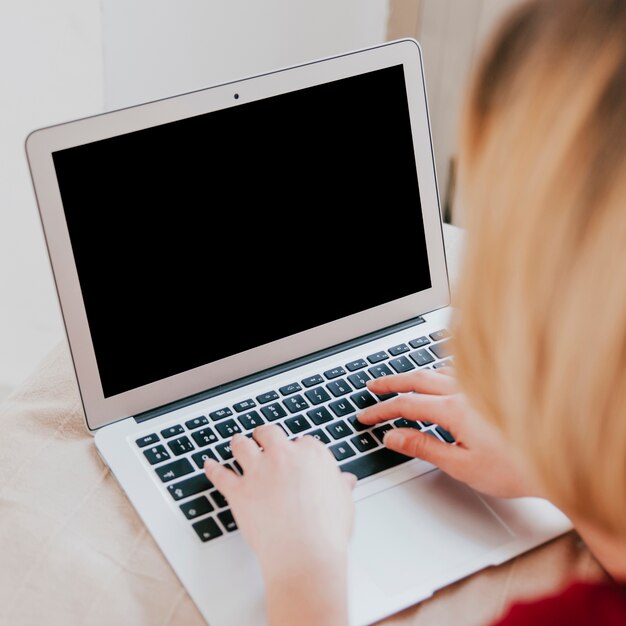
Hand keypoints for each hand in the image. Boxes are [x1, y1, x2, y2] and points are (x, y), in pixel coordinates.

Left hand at [204, 425, 355, 576]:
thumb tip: (343, 481)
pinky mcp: (239, 491)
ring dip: (238, 443)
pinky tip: (209, 464)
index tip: (295, 456)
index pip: (302, 441)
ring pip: (241, 445)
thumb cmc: (327, 532)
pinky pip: (220, 474)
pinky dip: (212, 468)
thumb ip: (339, 486)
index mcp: (311, 455)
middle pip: (269, 433)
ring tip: (237, 442)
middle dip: (265, 435)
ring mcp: (258, 471)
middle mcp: (283, 456)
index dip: (297, 449)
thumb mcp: (343, 503)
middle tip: (263, 439)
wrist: (305, 555)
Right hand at [358, 368, 541, 498]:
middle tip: (371, 388)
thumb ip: (424, 447)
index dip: (381, 410)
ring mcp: (479, 387)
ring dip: (412, 376)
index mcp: (454, 410)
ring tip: (398, 382)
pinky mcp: (491, 390)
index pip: (406, 405)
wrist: (559, 460)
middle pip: (417, 379)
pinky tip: (438, 374)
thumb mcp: (462, 465)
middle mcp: (465, 391)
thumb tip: (393, 437)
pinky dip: (438, 371)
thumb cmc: (517, 467)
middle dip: (390, 383)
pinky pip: (457, 371)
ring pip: (436, 372)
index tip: (365, 416)